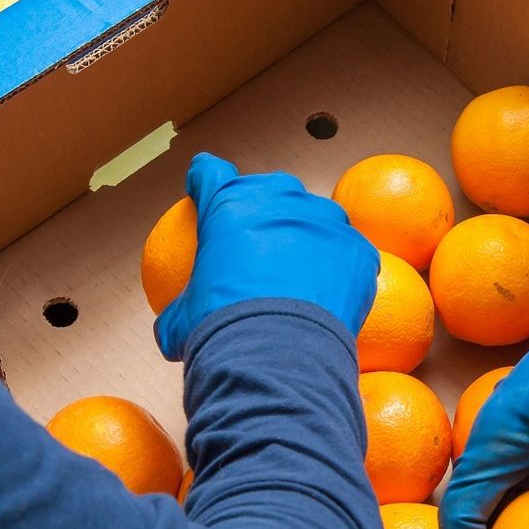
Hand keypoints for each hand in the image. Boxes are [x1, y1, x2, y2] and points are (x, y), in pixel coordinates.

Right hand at [154, 154, 379, 359]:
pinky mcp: (358, 247)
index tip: (204, 190)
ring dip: (309, 238)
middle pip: (271, 189)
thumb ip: (176, 314)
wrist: (276, 356)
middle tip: (262, 245)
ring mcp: (324, 220)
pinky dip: (341, 270)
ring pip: (318, 218)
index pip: (210, 172)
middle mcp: (279, 199)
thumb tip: (170, 330)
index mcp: (228, 204)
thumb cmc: (221, 331)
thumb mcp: (182, 322)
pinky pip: (350, 253)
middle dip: (265, 208)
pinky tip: (332, 294)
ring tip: (305, 273)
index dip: (205, 179)